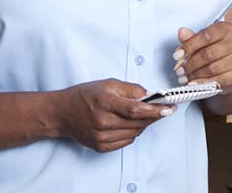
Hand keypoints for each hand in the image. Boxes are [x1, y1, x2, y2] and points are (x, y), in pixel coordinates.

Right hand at [56, 78, 174, 152]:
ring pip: (134, 133)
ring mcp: (102, 136)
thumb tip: (149, 95)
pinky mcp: (101, 146)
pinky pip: (126, 141)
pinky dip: (132, 132)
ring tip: (145, 114)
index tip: (168, 108)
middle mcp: (103, 121)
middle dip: (153, 116)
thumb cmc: (85, 95)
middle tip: (163, 109)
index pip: (135, 109)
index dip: (154, 110)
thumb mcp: (107, 84)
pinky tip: (130, 123)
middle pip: (137, 122)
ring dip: (143, 124)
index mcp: (105, 102)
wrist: (63, 112)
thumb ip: (129, 89)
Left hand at [173, 23, 231, 94]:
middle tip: (179, 70)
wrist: (231, 66)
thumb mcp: (202, 41)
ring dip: (195, 75)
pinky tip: (195, 84)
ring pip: (213, 68)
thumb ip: (191, 37)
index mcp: (226, 29)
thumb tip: (182, 32)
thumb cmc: (215, 49)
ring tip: (184, 78)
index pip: (206, 36)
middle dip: (190, 64)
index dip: (189, 46)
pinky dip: (205, 83)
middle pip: (209, 54)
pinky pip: (221, 80)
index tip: (177, 56)